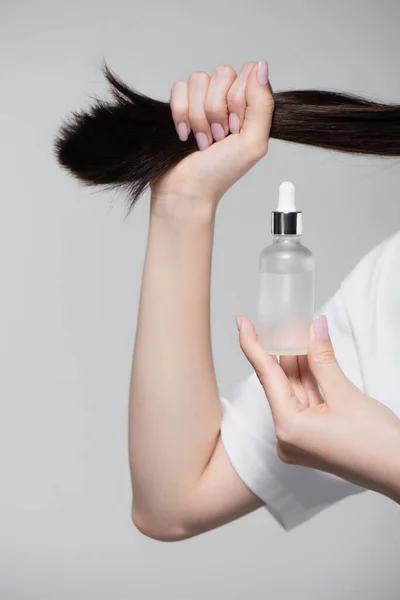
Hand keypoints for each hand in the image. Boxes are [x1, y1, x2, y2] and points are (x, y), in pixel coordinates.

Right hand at [150, 61, 273, 211]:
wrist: (187, 188)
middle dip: (217, 110)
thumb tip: (261, 66)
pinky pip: (179, 88)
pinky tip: (185, 134)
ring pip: (198, 80)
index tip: (236, 127)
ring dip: (198, 116)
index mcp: (249, 107)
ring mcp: (202, 101)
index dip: (239, 98)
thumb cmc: (220, 173)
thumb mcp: (253, 142)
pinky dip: (181, 114)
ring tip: (202, 140)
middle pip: (222, 73)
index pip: (249, 72)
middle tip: (218, 137)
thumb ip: (262, 104)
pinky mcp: (179, 104)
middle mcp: (226, 100)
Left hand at [237, 314, 399, 502]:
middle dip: (282, 351)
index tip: (242, 323)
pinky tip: (309, 356)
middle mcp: (288, 438)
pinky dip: (309, 380)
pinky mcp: (313, 439)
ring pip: (294, 391)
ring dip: (298, 363)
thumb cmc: (378, 444)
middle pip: (280, 383)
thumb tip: (313, 328)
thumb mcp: (346, 394)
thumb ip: (323, 359)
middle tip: (280, 321)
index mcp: (288, 428)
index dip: (253, 345)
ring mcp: (300, 440)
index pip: (266, 376)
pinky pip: (305, 402)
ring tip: (297, 332)